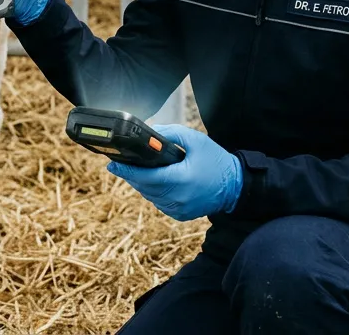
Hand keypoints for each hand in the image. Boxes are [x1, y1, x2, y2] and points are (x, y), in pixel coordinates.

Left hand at [106, 125, 242, 221]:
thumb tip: (149, 133)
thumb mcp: (195, 140)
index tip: (112, 165)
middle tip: (123, 164)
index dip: (126, 171)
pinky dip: (155, 193)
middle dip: (132, 175)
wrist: (235, 186)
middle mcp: (177, 198)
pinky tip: (156, 182)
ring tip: (138, 171)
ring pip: (150, 196)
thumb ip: (170, 133)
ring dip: (143, 184)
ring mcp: (178, 209)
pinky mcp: (180, 215)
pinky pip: (159, 203)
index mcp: (181, 179)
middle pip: (144, 187)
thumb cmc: (215, 160)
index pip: (145, 177)